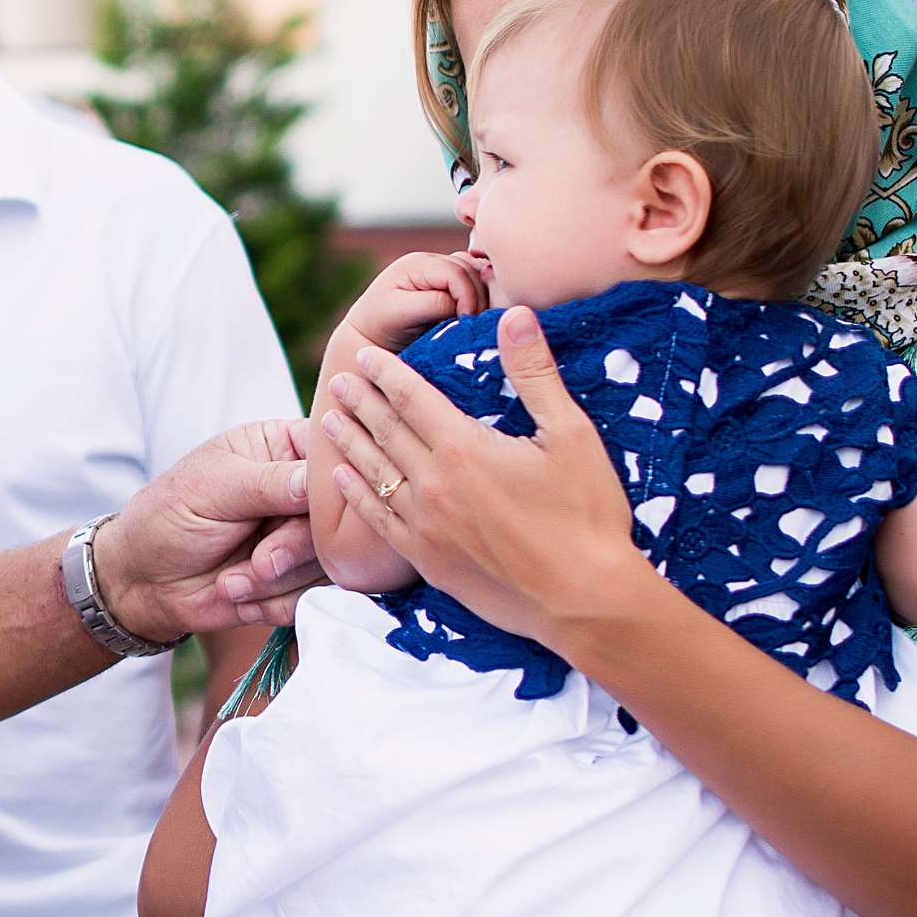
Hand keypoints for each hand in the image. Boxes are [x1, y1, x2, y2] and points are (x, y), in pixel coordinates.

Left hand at [95, 419, 321, 637]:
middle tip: (261, 562)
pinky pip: (315, 598)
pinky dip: (276, 605)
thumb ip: (266, 483)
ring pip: (330, 562)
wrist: (143, 582)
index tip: (313, 506)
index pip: (332, 455)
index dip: (334, 482)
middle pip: (337, 518)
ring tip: (231, 582)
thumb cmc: (167, 518)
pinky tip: (238, 598)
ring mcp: (302, 538)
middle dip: (295, 547)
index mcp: (280, 448)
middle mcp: (299, 492)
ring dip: (278, 582)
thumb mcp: (210, 489)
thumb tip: (318, 479)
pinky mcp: (299, 580)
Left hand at [319, 306, 647, 646]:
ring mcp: (424, 524)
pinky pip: (377, 519)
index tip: (365, 357)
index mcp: (463, 448)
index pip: (411, 397)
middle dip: (360, 402)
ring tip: (328, 419)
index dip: (386, 373)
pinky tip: (342, 479)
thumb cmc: (588, 516)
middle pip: (385, 431)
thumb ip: (536, 372)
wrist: (583, 601)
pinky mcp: (425, 559)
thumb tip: (518, 314)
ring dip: (348, 442)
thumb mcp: (572, 435)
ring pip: (373, 471)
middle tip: (339, 380)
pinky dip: (355, 493)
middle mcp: (432, 483)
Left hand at [343, 251, 485, 352]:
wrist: (371, 335)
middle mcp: (433, 262)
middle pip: (472, 270)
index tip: (466, 321)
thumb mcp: (400, 312)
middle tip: (476, 324)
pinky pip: (478, 285)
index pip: (456, 272)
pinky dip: (483, 298)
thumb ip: (433, 303)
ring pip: (480, 275)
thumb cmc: (380, 325)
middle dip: (479, 297)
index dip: (468, 296)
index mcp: (417, 263)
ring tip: (477, 321)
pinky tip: (478, 316)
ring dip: (484, 296)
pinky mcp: (452, 286)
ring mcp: (444, 272)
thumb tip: (462, 304)